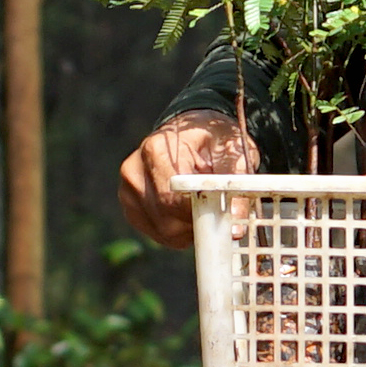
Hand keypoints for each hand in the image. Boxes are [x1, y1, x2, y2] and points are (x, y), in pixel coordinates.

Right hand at [117, 108, 254, 247]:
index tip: (226, 218)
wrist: (189, 133)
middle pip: (168, 220)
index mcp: (157, 149)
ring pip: (164, 231)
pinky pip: (158, 234)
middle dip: (199, 224)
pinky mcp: (130, 207)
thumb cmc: (213, 141)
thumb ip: (237, 187)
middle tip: (220, 213)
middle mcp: (134, 170)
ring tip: (204, 206)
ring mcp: (128, 190)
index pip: (176, 198)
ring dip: (191, 230)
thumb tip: (235, 230)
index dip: (203, 214)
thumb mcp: (233, 152)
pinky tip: (189, 211)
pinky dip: (180, 231)